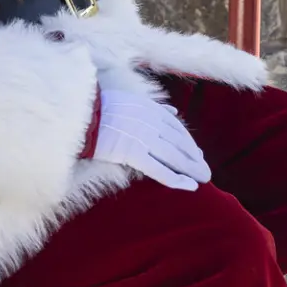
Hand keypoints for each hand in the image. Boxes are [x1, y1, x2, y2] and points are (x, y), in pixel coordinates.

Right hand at [88, 87, 211, 190]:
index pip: (176, 128)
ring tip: (204, 179)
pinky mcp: (133, 153)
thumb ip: (153, 106)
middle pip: (179, 142)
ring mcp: (143, 138)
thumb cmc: (100, 107)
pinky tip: (189, 186)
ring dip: (191, 168)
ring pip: (174, 156)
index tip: (198, 153)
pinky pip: (159, 169)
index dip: (188, 142)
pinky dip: (176, 179)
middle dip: (194, 157)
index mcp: (150, 109)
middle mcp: (151, 122)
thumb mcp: (131, 100)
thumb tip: (172, 110)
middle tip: (205, 170)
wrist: (81, 113)